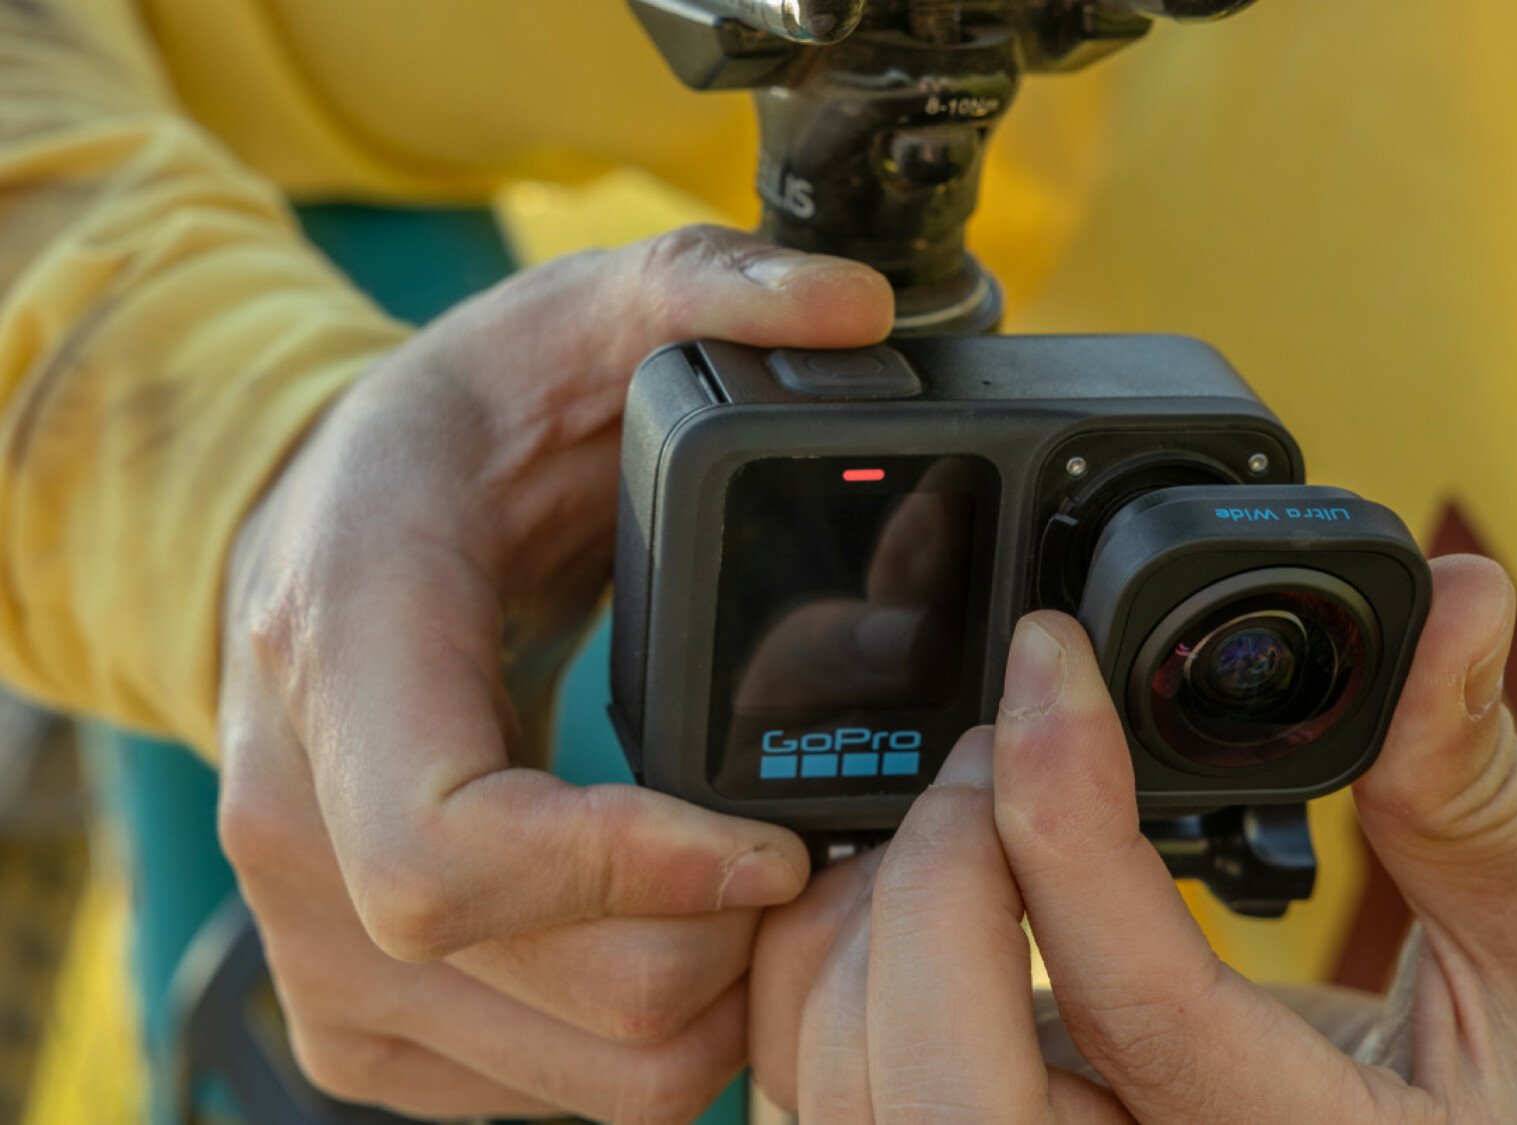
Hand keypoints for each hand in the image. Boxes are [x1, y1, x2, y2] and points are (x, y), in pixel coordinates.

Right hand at [216, 226, 894, 1119]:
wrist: (319, 538)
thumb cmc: (456, 444)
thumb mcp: (572, 322)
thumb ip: (710, 290)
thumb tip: (858, 309)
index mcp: (343, 652)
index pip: (450, 852)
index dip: (635, 873)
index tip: (775, 839)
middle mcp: (298, 824)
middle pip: (557, 991)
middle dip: (731, 939)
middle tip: (814, 847)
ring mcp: (319, 942)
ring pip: (576, 1075)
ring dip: (713, 1001)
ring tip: (766, 888)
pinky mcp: (357, 1018)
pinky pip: (543, 1098)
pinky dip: (647, 1039)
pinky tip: (683, 931)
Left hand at [753, 556, 1516, 1121]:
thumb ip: (1489, 790)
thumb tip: (1451, 603)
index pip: (1134, 1006)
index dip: (1064, 818)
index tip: (1051, 660)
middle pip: (947, 1082)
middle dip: (942, 872)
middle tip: (1007, 729)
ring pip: (877, 1087)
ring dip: (883, 912)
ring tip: (980, 776)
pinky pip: (887, 1071)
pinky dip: (873, 950)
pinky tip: (958, 849)